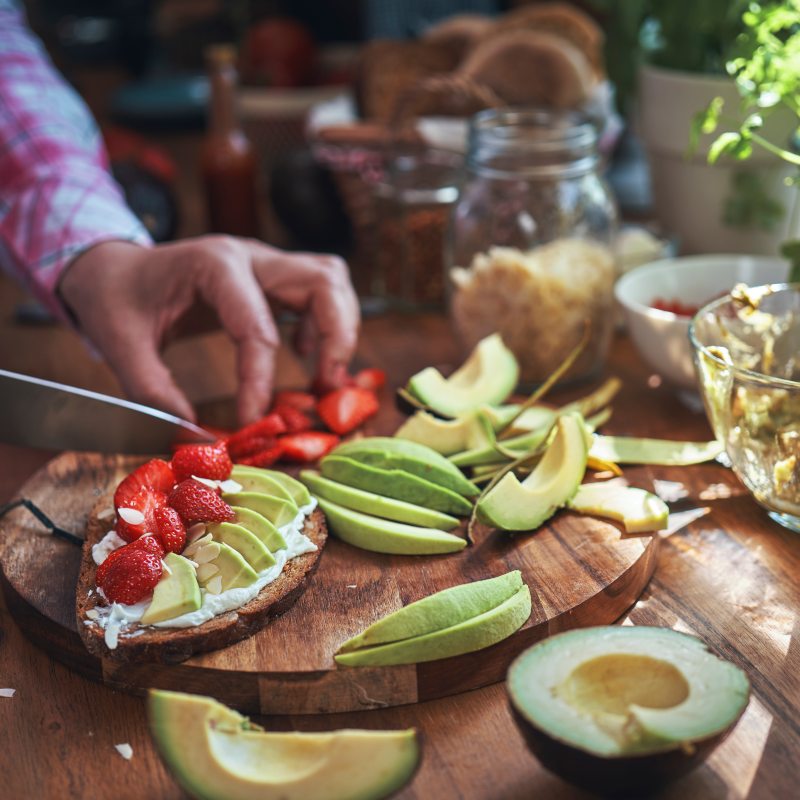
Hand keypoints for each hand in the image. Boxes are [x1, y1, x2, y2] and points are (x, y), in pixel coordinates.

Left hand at [58, 236, 359, 423]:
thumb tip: (198, 438)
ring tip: (324, 375)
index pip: (256, 326)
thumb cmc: (116, 298)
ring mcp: (265, 262)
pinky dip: (326, 322)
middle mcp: (249, 255)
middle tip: (326, 389)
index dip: (259, 380)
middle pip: (323, 281)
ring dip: (340, 328)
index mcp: (212, 264)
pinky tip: (303, 351)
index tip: (252, 420)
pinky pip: (319, 290)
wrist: (114, 267)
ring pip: (331, 279)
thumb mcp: (120, 345)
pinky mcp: (272, 277)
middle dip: (337, 339)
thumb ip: (154, 392)